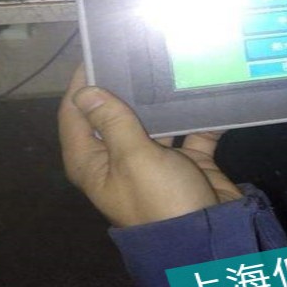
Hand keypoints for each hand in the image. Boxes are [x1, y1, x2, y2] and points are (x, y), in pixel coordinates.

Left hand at [58, 66, 241, 227]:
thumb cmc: (161, 198)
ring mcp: (156, 158)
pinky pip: (194, 129)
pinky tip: (209, 90)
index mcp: (95, 162)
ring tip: (173, 63)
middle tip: (140, 50)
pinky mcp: (188, 159)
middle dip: (127, 86)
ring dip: (165, 100)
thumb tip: (85, 91)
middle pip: (117, 114)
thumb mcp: (133, 157)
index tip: (97, 53)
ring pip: (156, 119)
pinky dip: (202, 115)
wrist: (210, 235)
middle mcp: (121, 158)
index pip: (76, 115)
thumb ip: (113, 121)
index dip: (82, 85)